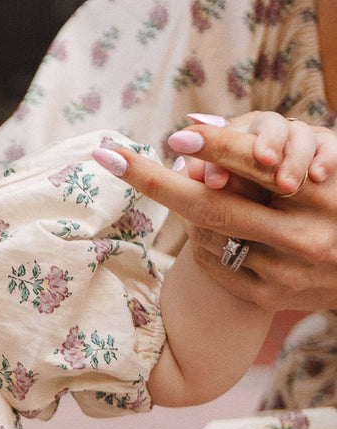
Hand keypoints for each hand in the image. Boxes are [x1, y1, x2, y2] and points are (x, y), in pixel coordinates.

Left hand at [93, 124, 336, 310]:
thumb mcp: (323, 172)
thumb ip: (267, 157)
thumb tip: (192, 129)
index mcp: (320, 195)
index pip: (256, 164)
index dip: (216, 146)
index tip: (178, 133)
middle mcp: (303, 237)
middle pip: (216, 207)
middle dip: (160, 182)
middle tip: (112, 157)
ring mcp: (285, 273)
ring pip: (213, 237)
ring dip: (188, 211)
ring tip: (182, 189)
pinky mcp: (270, 299)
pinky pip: (218, 265)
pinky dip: (203, 242)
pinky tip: (203, 229)